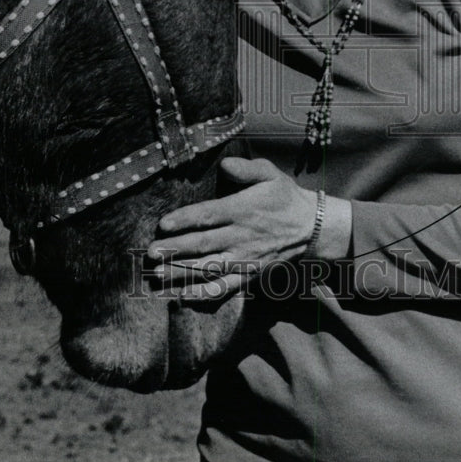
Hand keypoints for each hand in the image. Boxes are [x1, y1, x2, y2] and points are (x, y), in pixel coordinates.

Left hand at [147, 156, 315, 299]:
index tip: (163, 224)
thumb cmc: (284, 197)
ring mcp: (244, 260)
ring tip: (158, 275)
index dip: (185, 220)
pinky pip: (223, 288)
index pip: (209, 216)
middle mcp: (241, 237)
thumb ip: (247, 169)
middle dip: (175, 249)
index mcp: (242, 210)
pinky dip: (203, 295)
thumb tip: (224, 164)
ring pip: (208, 269)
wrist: (310, 228)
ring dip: (181, 273)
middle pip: (203, 245)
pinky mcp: (248, 275)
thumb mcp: (270, 174)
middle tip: (150, 253)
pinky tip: (182, 297)